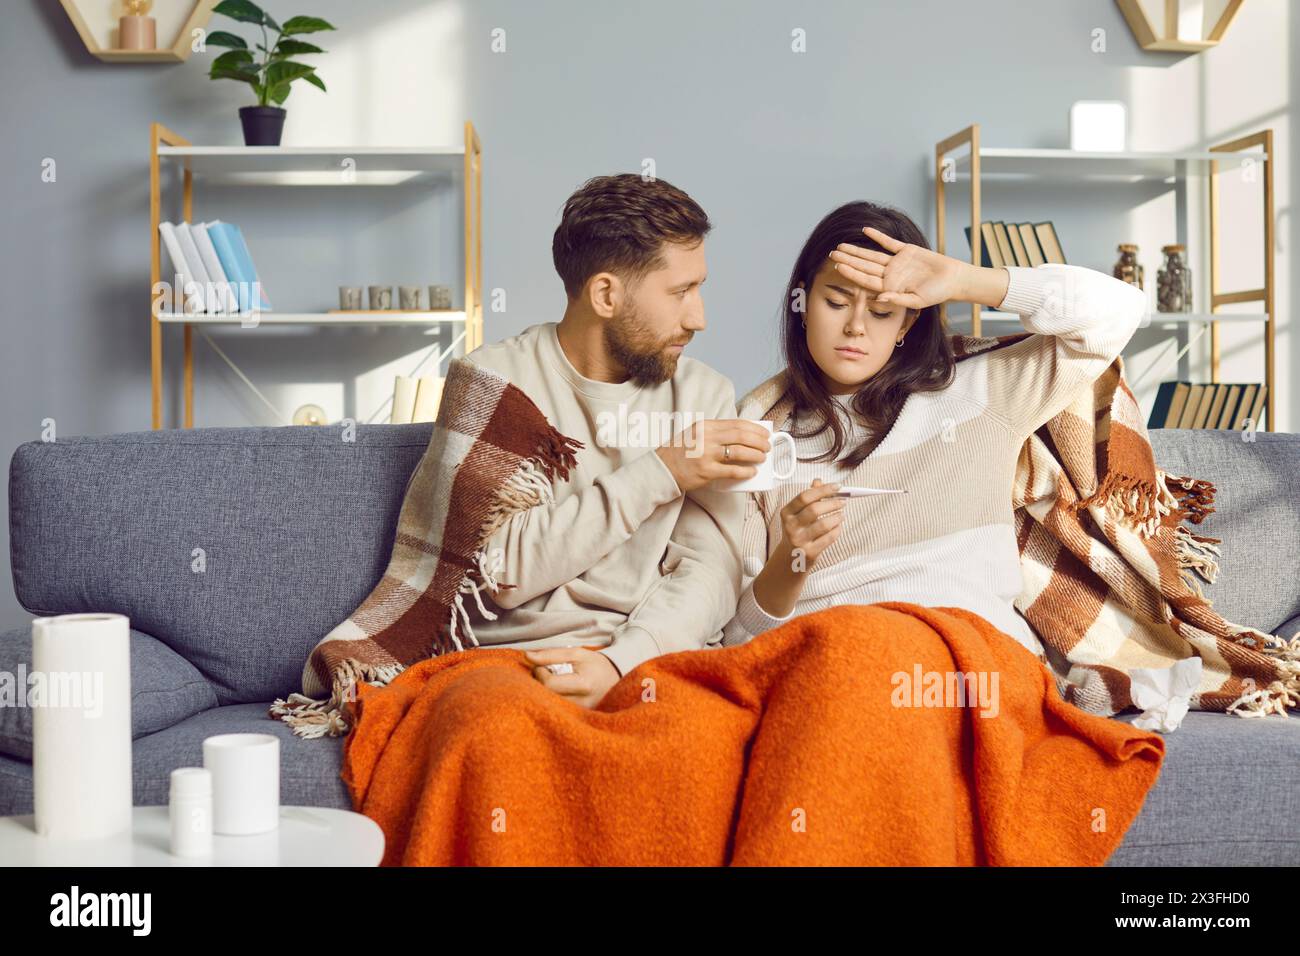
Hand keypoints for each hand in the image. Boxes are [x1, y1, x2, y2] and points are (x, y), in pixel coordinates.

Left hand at [523, 646, 620, 708]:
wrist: (615, 679)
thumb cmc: (595, 665)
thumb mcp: (576, 654)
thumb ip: (551, 655)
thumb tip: (527, 656)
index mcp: (584, 685)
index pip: (550, 684)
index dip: (540, 673)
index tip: (542, 666)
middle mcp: (583, 703)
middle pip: (547, 697)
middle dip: (539, 683)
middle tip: (543, 674)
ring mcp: (581, 714)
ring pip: (549, 706)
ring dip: (543, 693)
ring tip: (551, 683)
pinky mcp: (578, 720)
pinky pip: (556, 711)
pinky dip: (550, 701)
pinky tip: (555, 692)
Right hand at [655, 418, 771, 492]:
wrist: (661, 469)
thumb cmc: (679, 453)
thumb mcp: (695, 434)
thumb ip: (714, 433)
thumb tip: (741, 437)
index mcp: (705, 426)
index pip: (737, 424)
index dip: (754, 429)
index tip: (764, 433)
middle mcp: (707, 437)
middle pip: (741, 436)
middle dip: (759, 441)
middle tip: (767, 446)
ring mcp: (706, 455)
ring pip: (740, 452)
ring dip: (755, 455)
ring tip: (762, 457)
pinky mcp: (707, 471)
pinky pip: (732, 471)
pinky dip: (745, 471)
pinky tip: (752, 471)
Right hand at [775, 478, 844, 572]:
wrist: (790, 559)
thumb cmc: (797, 532)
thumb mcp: (797, 514)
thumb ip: (809, 498)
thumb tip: (818, 481)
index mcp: (786, 513)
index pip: (805, 496)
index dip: (823, 490)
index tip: (837, 486)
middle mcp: (790, 526)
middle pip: (814, 509)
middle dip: (833, 503)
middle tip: (843, 501)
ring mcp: (799, 540)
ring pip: (824, 524)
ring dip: (837, 517)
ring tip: (842, 514)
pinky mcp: (809, 552)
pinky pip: (829, 538)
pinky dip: (837, 530)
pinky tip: (838, 526)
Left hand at [827, 226, 998, 310]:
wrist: (953, 279)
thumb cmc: (937, 294)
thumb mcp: (917, 301)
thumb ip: (897, 299)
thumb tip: (879, 297)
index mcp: (889, 287)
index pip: (866, 279)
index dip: (852, 273)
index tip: (838, 267)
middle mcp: (890, 274)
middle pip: (864, 266)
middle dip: (848, 260)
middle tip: (832, 254)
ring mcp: (897, 262)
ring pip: (872, 255)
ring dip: (857, 250)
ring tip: (841, 245)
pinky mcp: (906, 251)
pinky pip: (889, 243)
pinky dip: (878, 236)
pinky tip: (865, 230)